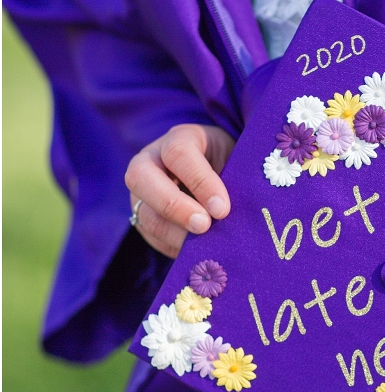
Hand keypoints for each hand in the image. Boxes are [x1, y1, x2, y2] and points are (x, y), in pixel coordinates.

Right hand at [125, 124, 234, 257]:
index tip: (222, 208)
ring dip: (174, 233)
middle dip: (173, 206)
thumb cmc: (236, 165)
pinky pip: (150, 235)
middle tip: (203, 226)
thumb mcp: (238, 162)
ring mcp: (142, 190)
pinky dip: (173, 246)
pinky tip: (197, 253)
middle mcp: (152, 160)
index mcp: (181, 138)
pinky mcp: (144, 216)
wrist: (226, 175)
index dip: (199, 181)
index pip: (178, 152)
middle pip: (140, 176)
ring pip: (143, 212)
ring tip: (204, 246)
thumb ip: (233, 180)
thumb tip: (230, 214)